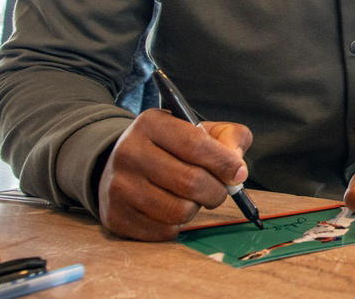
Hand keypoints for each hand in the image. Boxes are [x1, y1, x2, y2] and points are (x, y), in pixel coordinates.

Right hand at [98, 108, 252, 240]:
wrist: (125, 166)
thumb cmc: (173, 147)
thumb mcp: (200, 128)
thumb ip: (229, 138)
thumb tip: (237, 169)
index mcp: (151, 123)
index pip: (195, 144)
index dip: (224, 162)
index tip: (238, 173)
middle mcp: (129, 152)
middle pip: (191, 181)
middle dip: (216, 190)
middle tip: (219, 189)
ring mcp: (118, 186)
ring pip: (179, 211)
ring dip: (197, 208)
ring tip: (193, 197)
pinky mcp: (116, 216)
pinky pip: (164, 231)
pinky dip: (178, 225)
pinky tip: (173, 208)